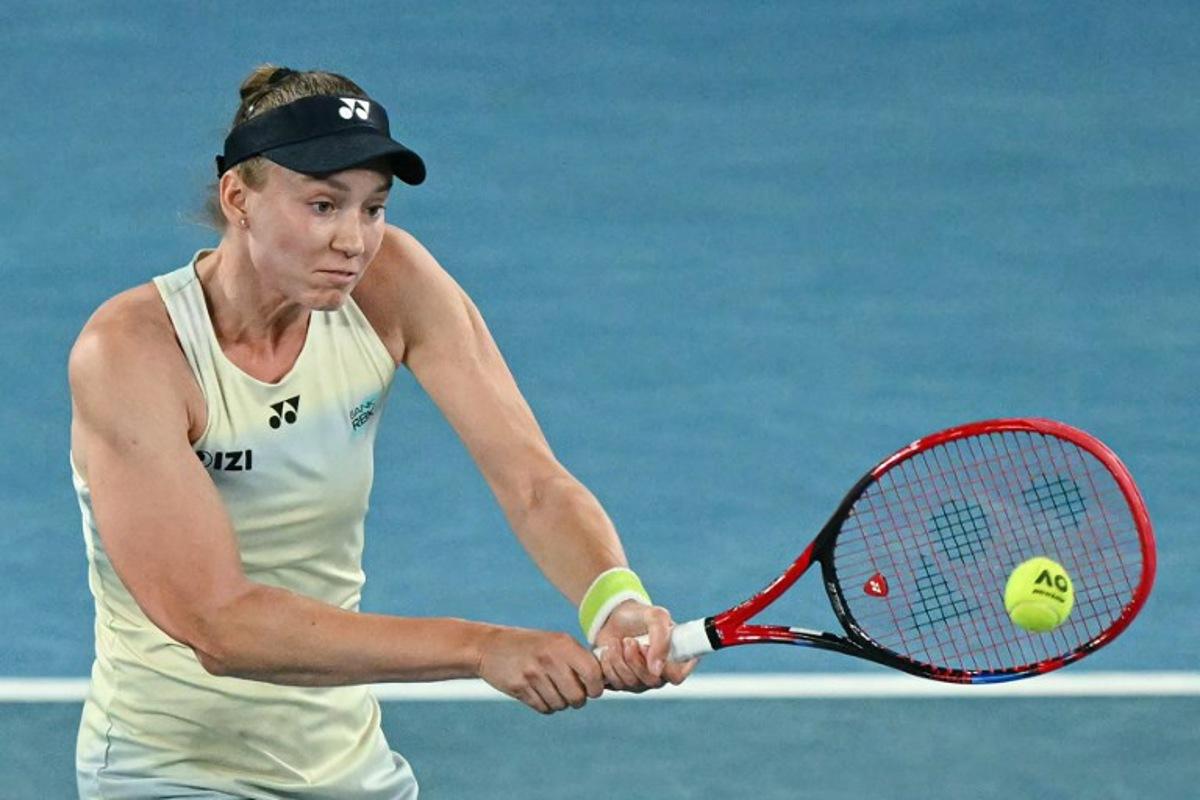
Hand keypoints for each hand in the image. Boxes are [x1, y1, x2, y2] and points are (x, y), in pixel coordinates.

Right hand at [476, 626, 604, 713]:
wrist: (490, 646)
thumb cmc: (532, 646)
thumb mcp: (555, 642)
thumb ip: (578, 659)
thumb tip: (604, 683)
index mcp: (563, 644)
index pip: (593, 674)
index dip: (596, 687)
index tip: (592, 688)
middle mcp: (550, 658)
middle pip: (578, 697)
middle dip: (577, 700)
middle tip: (570, 692)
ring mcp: (533, 673)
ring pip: (561, 705)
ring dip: (559, 702)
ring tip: (550, 688)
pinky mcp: (520, 687)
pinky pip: (544, 708)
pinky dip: (545, 705)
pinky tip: (537, 691)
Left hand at [593, 601, 697, 691]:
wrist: (612, 617)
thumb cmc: (639, 616)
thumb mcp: (655, 616)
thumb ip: (661, 639)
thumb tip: (656, 670)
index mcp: (675, 658)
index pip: (677, 675)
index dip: (662, 666)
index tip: (645, 646)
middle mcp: (660, 674)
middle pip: (651, 681)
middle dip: (635, 659)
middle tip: (628, 640)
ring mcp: (641, 681)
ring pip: (631, 683)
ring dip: (619, 659)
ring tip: (616, 642)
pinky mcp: (621, 683)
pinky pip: (615, 684)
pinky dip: (608, 665)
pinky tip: (608, 651)